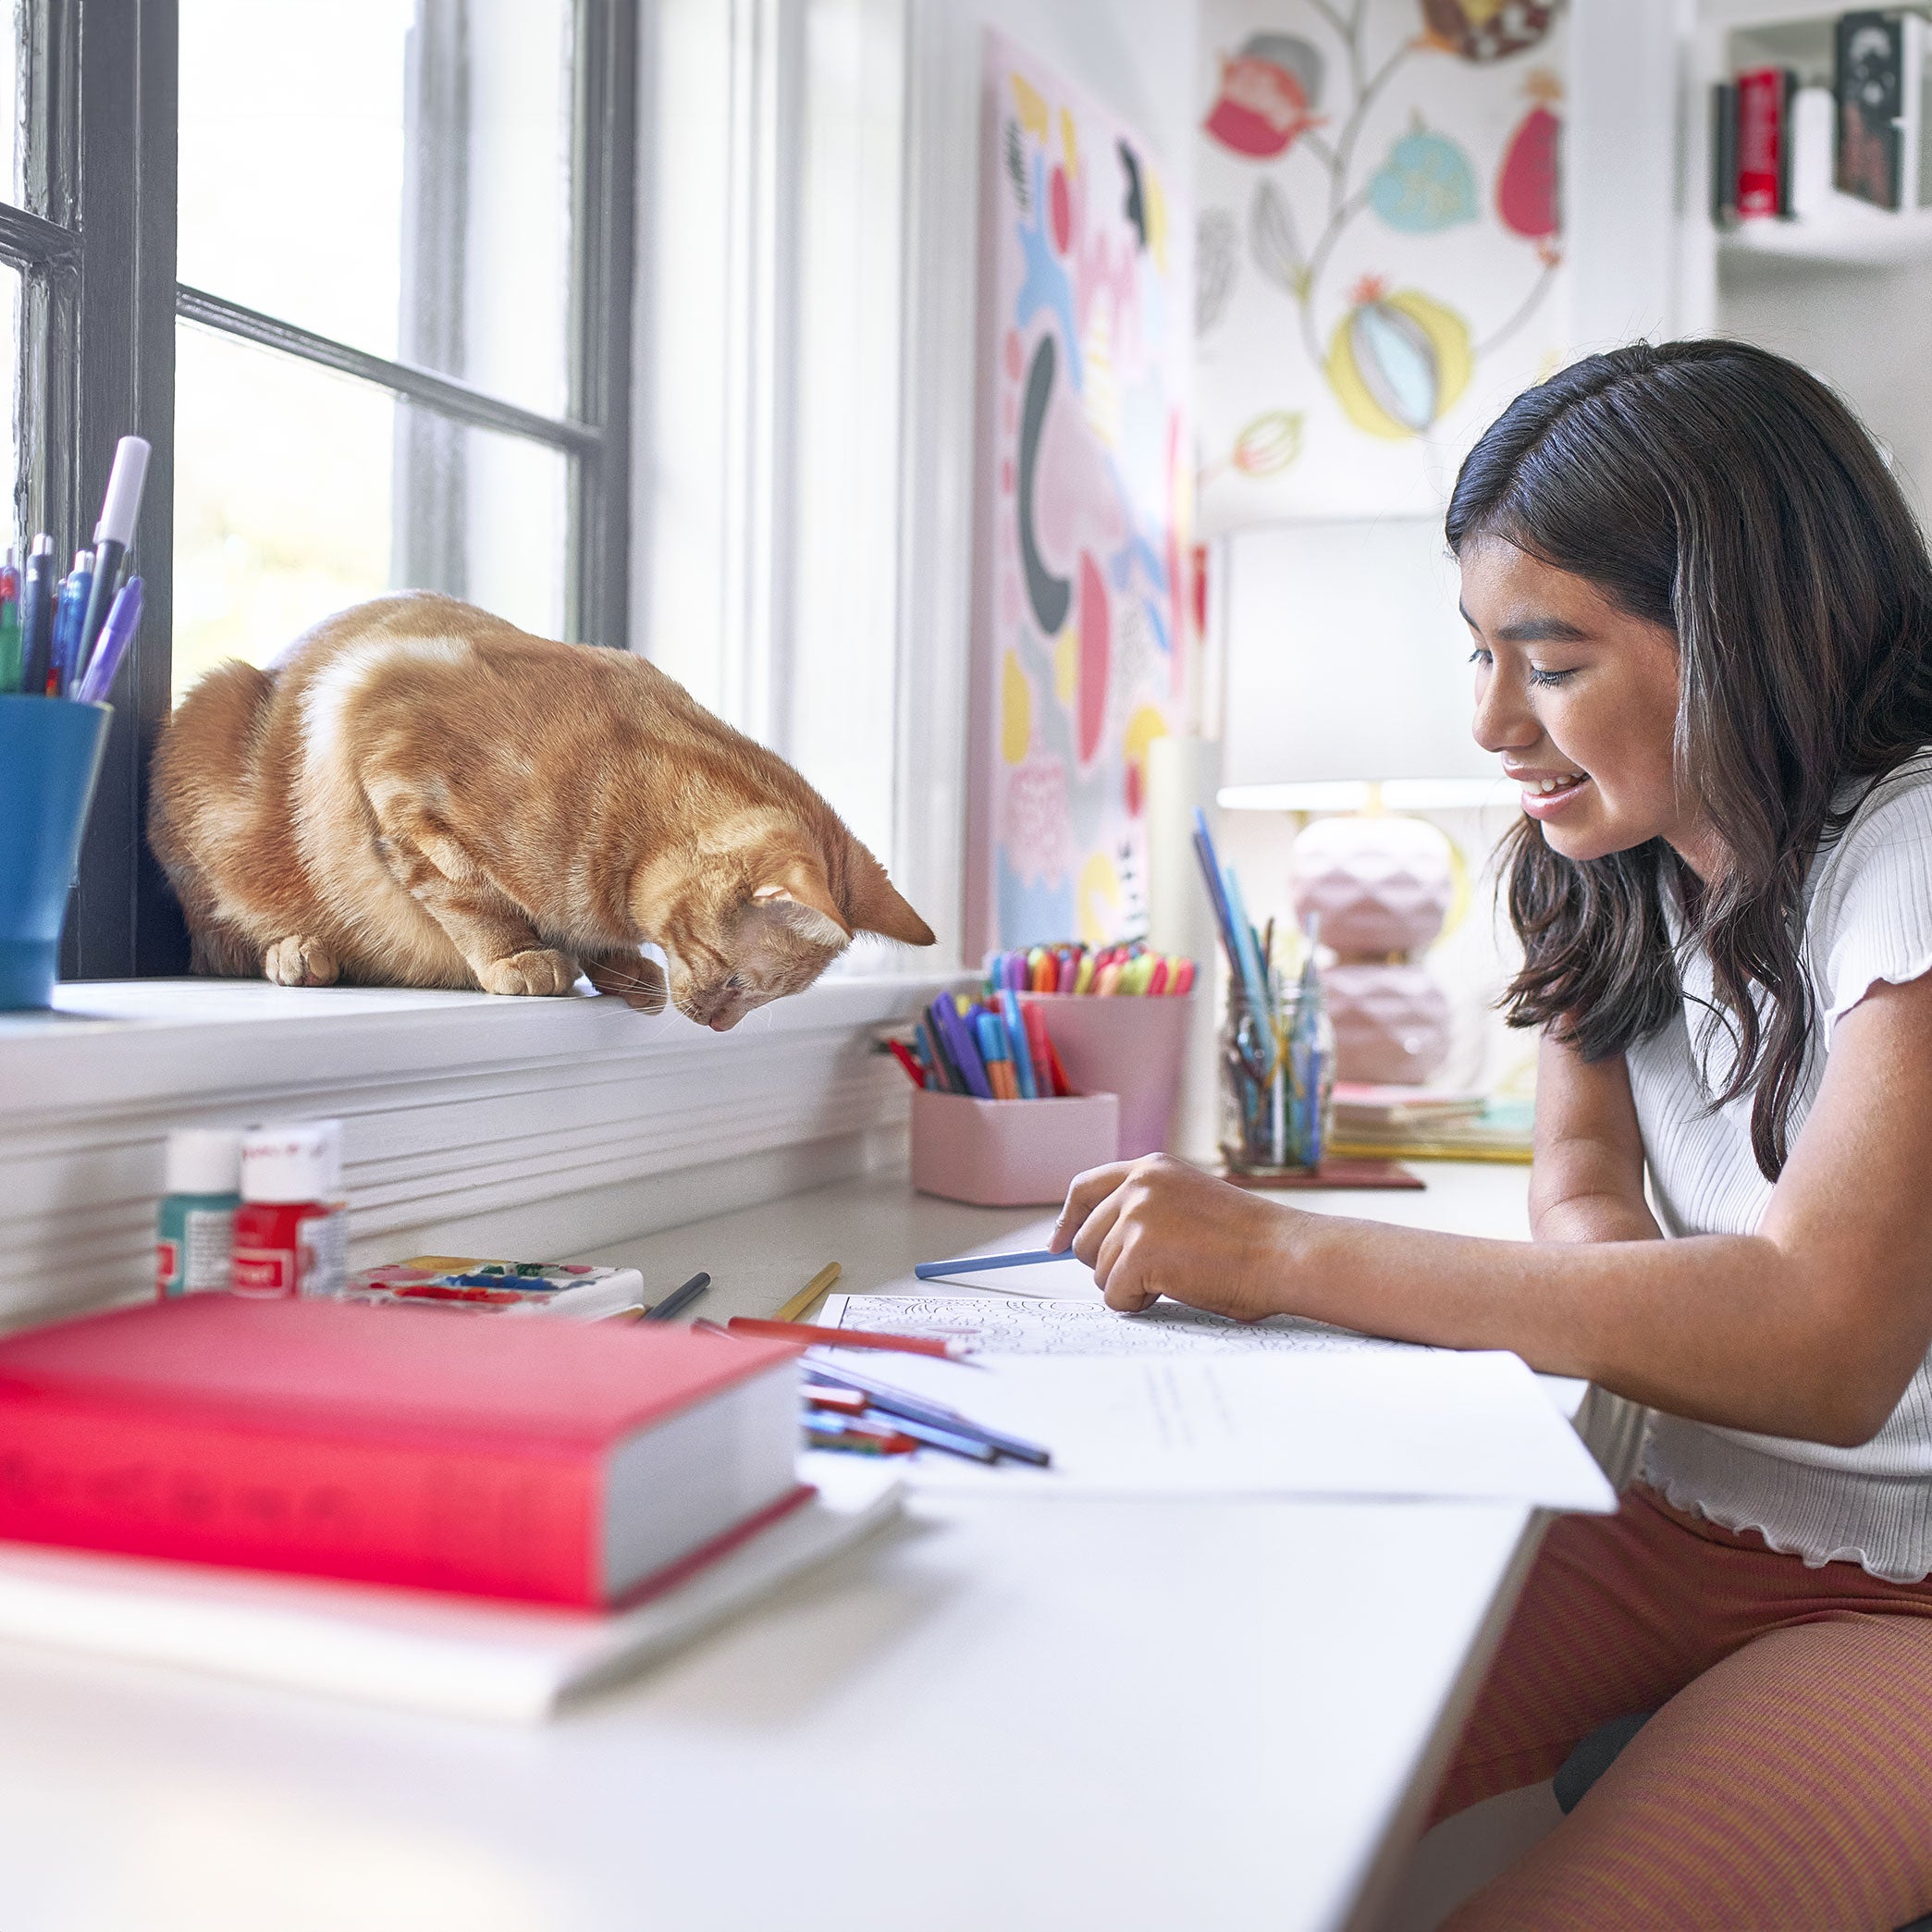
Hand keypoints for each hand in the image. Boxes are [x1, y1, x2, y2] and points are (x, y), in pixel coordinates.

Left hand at [1049, 1154, 1316, 1319]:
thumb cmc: (1249, 1240)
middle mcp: (1138, 1185)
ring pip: (1098, 1271)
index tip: (1055, 1245)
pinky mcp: (1140, 1253)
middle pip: (1083, 1240)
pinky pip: (1114, 1296)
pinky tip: (1176, 1289)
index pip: (1084, 1189)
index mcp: (1150, 1168)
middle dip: (1109, 1265)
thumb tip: (1097, 1243)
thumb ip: (1146, 1209)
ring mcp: (1137, 1217)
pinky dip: (1137, 1304)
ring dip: (1130, 1285)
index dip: (1067, 1221)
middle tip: (1153, 1274)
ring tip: (1178, 1276)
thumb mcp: (1188, 1203)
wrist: (1285, 1253)